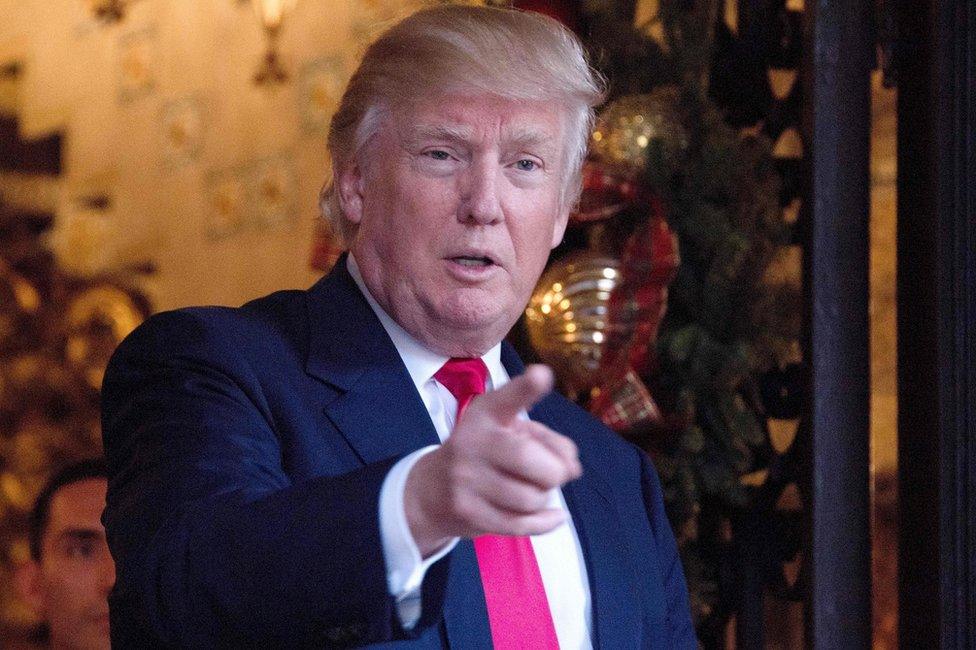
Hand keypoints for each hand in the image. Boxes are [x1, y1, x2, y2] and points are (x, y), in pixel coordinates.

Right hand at [404, 364, 582, 556]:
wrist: (431, 491)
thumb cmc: (486, 454)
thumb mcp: (511, 433)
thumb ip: (548, 441)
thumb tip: (572, 467)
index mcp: (486, 413)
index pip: (508, 399)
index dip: (526, 388)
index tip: (541, 375)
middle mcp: (472, 441)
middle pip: (529, 459)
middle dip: (556, 472)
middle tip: (554, 474)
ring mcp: (465, 478)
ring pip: (530, 498)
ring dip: (544, 498)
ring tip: (533, 491)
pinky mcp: (467, 512)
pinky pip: (521, 524)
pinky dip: (546, 522)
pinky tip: (553, 516)